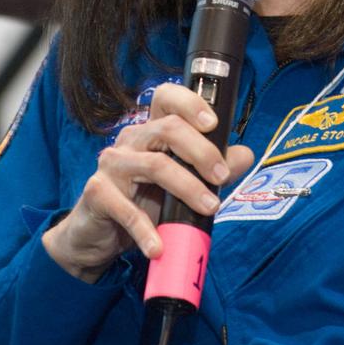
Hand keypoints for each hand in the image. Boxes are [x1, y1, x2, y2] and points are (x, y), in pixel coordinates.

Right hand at [43, 82, 252, 281]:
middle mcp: (131, 139)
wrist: (99, 236)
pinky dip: (146, 230)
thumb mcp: (182, 185)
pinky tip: (159, 247)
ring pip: (155, 165)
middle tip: (222, 177)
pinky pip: (127, 209)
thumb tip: (245, 155)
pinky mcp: (98, 192)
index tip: (213, 123)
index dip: (190, 103)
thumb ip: (212, 169)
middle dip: (202, 151)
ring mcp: (112, 164)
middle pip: (168, 128)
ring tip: (209, 208)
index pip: (166, 98)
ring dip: (187, 187)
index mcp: (151, 130)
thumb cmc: (142, 202)